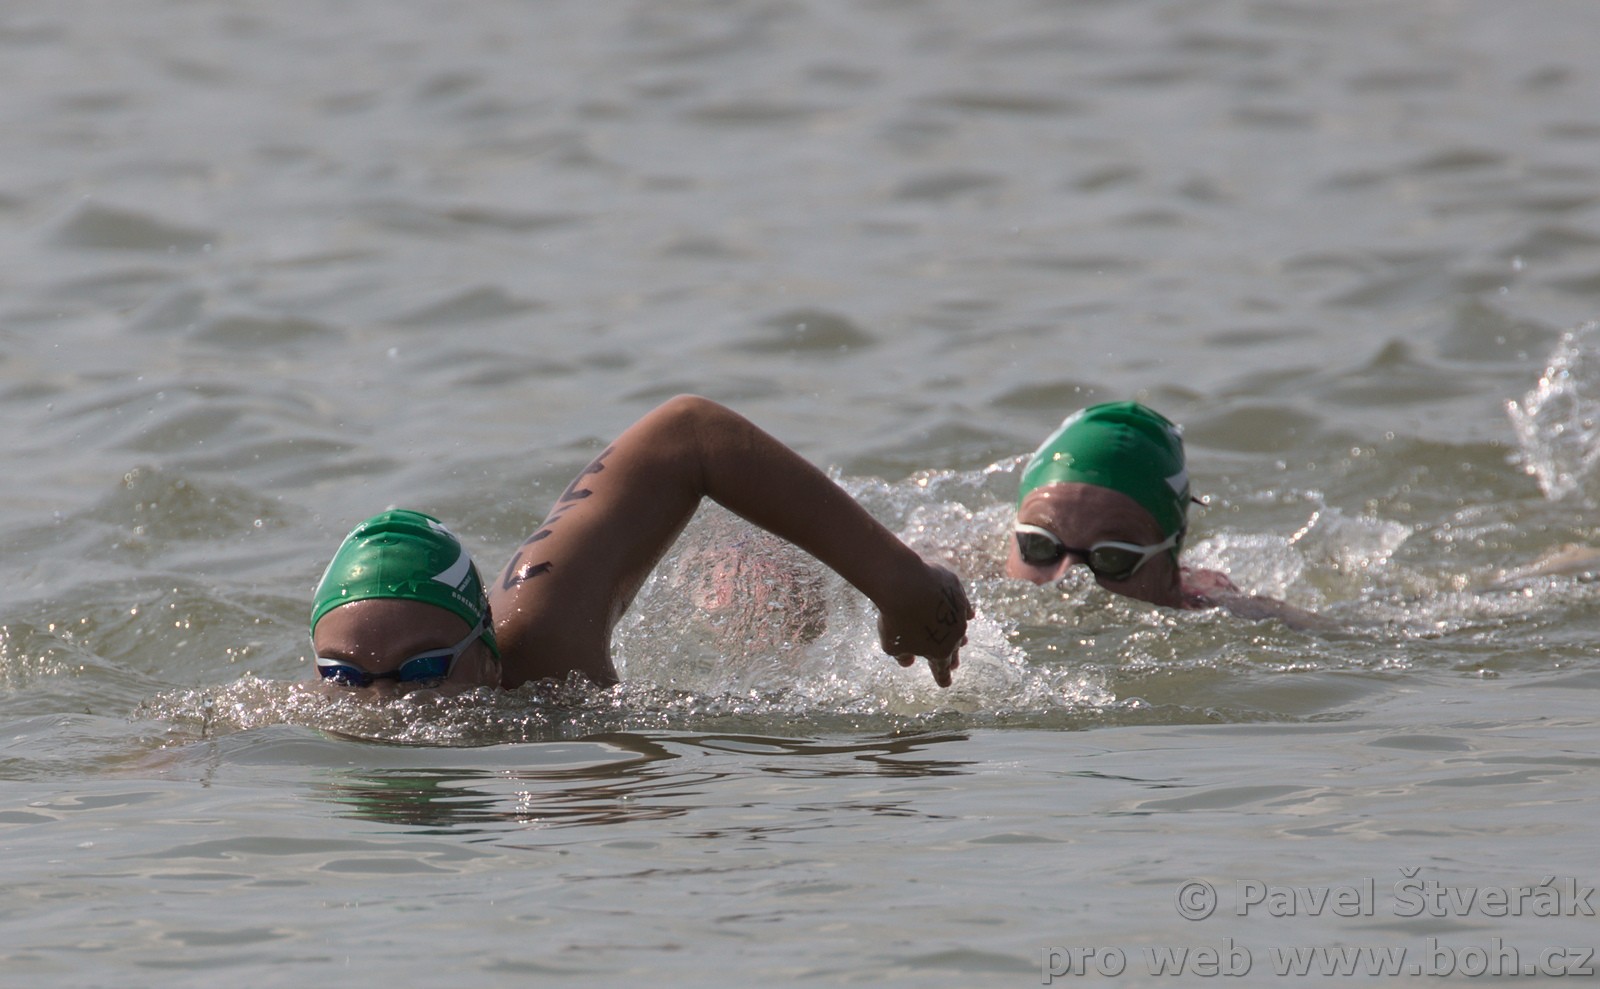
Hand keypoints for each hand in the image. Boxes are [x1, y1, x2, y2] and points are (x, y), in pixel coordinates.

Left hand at [877, 563, 972, 687]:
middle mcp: (955, 634)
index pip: (942, 670)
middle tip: (954, 664)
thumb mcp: (891, 644)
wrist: (904, 584)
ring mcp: (958, 612)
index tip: (945, 683)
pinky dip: (964, 610)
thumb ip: (901, 656)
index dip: (943, 678)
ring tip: (962, 640)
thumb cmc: (895, 617)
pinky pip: (963, 604)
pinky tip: (968, 613)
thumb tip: (908, 662)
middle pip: (954, 649)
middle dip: (952, 657)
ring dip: (959, 634)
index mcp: (940, 652)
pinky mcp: (956, 591)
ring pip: (961, 626)